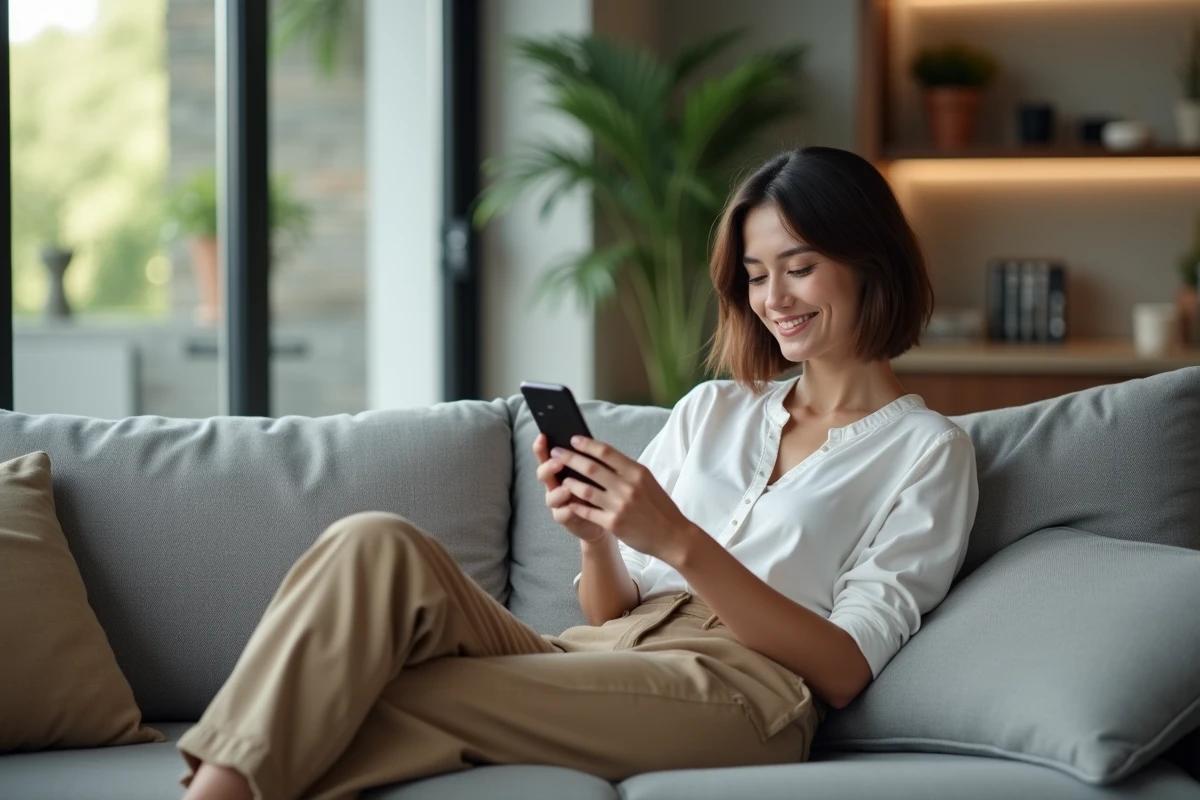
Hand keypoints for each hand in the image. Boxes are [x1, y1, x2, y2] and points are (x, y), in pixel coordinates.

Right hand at [533, 433, 606, 543]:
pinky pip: (561, 514)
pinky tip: (573, 507)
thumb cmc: (597, 488)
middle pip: (543, 474)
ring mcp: (558, 502)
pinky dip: (567, 510)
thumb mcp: (593, 470)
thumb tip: (585, 439)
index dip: (541, 447)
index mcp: (559, 469)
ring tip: (568, 488)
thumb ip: (587, 458)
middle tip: (559, 462)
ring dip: (558, 491)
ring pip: (550, 497)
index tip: (542, 436)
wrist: (604, 516)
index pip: (546, 456)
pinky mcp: (564, 517)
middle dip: (549, 467)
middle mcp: (554, 485)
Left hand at [549, 435, 696, 562]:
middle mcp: (628, 486)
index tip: (573, 439)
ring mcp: (620, 506)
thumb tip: (601, 456)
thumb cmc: (659, 507)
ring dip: (569, 482)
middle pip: (591, 468)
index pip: (607, 452)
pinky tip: (568, 501)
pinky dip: (575, 505)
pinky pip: (587, 511)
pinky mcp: (614, 524)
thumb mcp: (647, 482)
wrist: (673, 536)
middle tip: (556, 453)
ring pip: (585, 489)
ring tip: (560, 478)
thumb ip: (626, 470)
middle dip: (570, 458)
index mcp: (637, 472)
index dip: (587, 444)